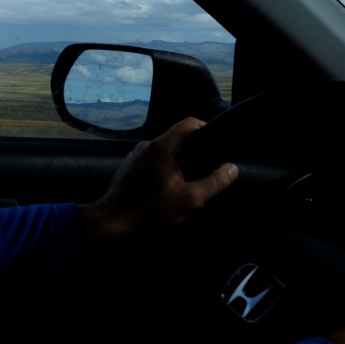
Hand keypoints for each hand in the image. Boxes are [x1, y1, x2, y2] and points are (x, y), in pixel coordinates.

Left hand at [81, 117, 238, 241]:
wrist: (113, 219)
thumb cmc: (151, 208)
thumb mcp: (189, 199)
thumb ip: (214, 182)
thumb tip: (232, 168)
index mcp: (162, 146)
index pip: (188, 124)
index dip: (206, 129)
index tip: (218, 145)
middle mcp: (148, 145)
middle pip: (179, 140)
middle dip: (196, 156)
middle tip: (208, 174)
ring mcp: (136, 154)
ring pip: (167, 153)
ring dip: (182, 168)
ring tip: (192, 188)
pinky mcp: (131, 166)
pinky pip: (155, 162)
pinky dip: (167, 171)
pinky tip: (172, 192)